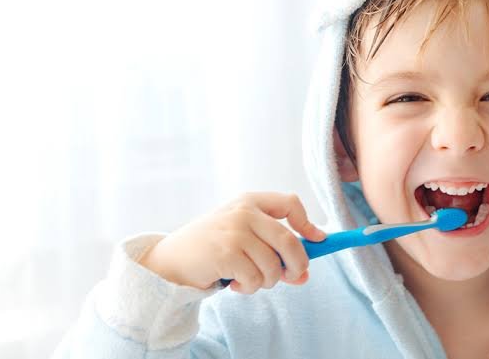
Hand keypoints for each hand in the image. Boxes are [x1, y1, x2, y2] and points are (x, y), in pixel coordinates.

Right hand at [138, 192, 326, 293]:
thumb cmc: (212, 250)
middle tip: (292, 277)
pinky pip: (255, 279)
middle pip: (288, 240)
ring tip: (250, 280)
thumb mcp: (244, 241)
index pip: (290, 202)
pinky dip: (249, 288)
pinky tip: (235, 284)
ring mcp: (234, 231)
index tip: (317, 240)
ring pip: (273, 266)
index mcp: (249, 201)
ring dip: (267, 282)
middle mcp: (244, 212)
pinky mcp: (226, 253)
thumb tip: (304, 275)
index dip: (307, 223)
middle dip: (297, 264)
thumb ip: (273, 252)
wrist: (170, 260)